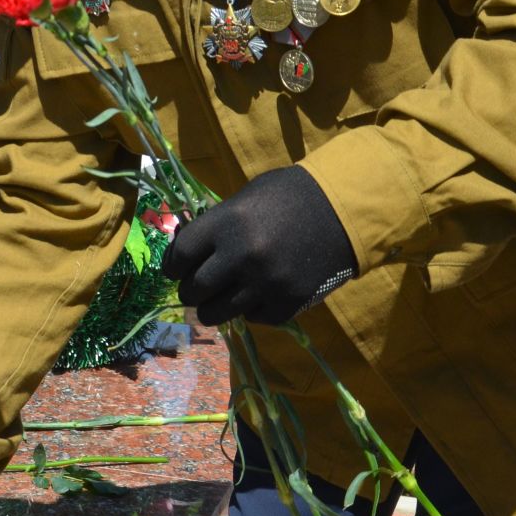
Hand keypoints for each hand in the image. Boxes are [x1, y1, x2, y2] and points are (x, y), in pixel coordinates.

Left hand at [159, 166, 356, 325]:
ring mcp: (265, 283)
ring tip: (220, 299)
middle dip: (191, 291)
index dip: (173, 266)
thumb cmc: (288, 196)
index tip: (178, 269)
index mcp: (225, 223)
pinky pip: (253, 319)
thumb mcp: (245, 199)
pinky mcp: (288, 303)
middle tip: (198, 287)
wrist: (342, 209)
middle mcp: (241, 256)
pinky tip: (256, 295)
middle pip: (193, 291)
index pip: (178, 257)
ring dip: (213, 308)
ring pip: (216, 314)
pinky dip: (250, 310)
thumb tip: (187, 251)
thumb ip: (215, 225)